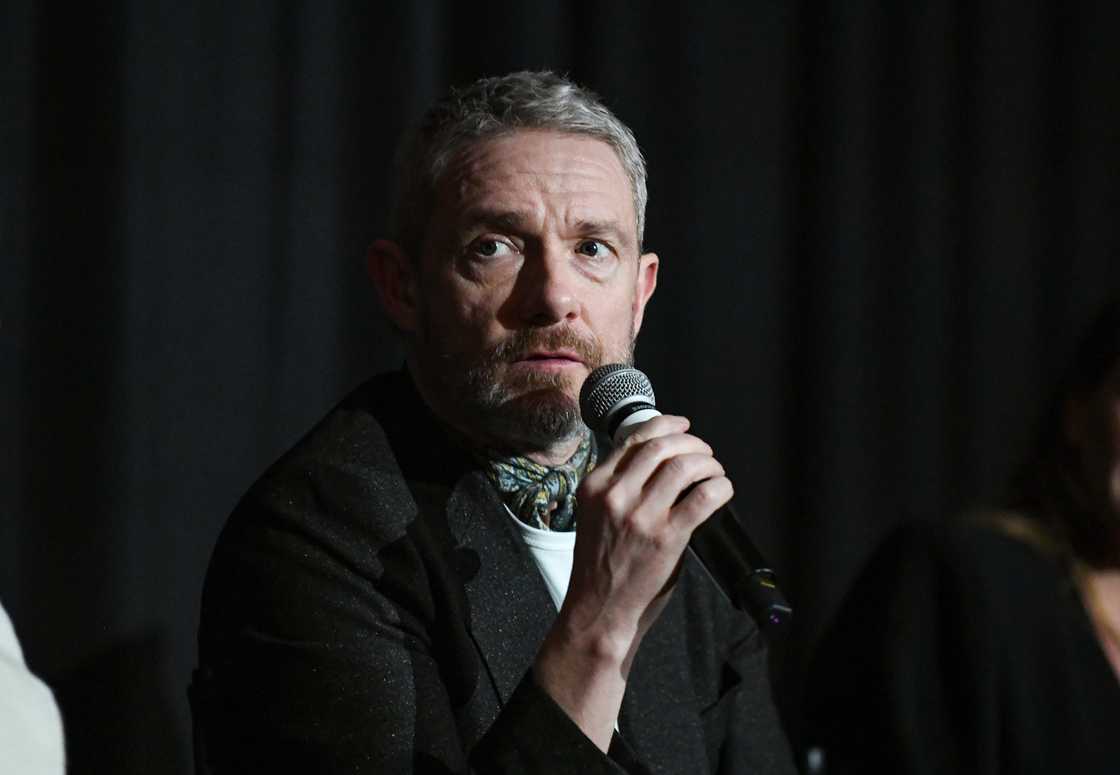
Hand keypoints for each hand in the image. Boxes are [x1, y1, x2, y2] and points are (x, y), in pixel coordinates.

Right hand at [533, 414, 732, 749]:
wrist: (598, 608)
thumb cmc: (599, 564)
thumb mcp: (596, 514)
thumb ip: (619, 486)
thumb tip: (661, 462)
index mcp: (595, 486)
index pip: (634, 439)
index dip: (665, 425)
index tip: (683, 426)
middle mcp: (615, 495)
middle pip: (662, 446)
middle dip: (691, 442)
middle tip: (704, 452)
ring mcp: (641, 515)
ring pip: (684, 465)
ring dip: (708, 462)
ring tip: (715, 471)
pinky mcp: (666, 537)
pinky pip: (703, 497)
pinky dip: (720, 487)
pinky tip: (723, 490)